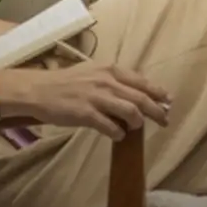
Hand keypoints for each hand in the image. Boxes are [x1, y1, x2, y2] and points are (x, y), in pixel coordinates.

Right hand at [8, 64, 171, 138]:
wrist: (38, 90)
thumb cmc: (66, 82)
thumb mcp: (93, 73)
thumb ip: (113, 81)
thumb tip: (135, 94)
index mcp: (110, 70)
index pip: (142, 82)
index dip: (158, 92)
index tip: (169, 101)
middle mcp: (106, 82)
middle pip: (141, 98)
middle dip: (157, 111)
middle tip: (165, 120)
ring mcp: (96, 97)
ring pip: (130, 111)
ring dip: (138, 122)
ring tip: (137, 127)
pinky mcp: (85, 114)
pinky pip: (110, 126)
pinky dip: (118, 133)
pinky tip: (119, 136)